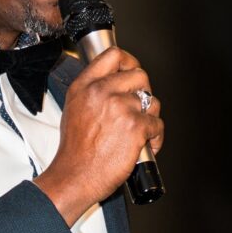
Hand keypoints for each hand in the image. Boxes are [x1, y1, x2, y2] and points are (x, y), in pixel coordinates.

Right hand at [36, 46, 163, 223]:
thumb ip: (92, 92)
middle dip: (144, 93)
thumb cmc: (74, 152)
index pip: (114, 56)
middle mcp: (102, 92)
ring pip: (152, 101)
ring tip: (139, 132)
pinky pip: (157, 124)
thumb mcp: (73, 110)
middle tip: (138, 109)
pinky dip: (155, 138)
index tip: (133, 72)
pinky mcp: (135, 126)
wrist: (75, 177)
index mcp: (85, 86)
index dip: (130, 62)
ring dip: (150, 117)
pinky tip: (145, 145)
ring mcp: (120, 107)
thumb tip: (115, 83)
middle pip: (139, 76)